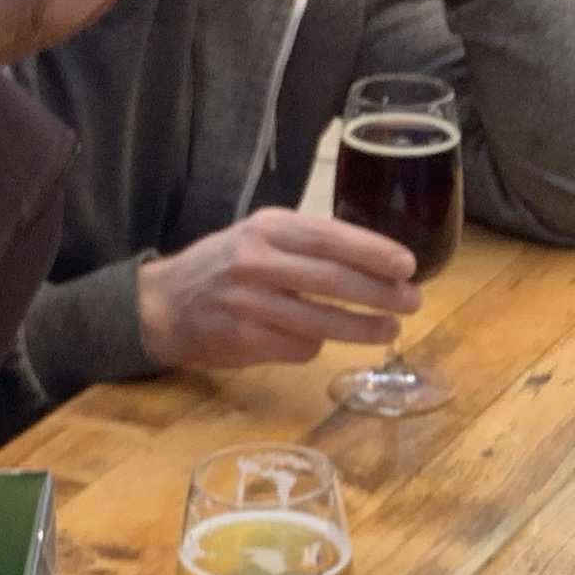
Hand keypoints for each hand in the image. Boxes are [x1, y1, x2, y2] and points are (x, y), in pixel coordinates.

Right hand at [137, 208, 422, 371]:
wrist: (162, 303)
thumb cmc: (224, 266)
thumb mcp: (260, 237)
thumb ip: (307, 244)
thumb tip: (376, 262)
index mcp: (267, 228)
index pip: (329, 237)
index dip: (372, 251)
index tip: (407, 265)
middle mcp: (256, 261)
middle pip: (330, 279)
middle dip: (379, 293)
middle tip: (412, 302)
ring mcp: (247, 302)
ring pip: (319, 320)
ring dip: (362, 328)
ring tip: (389, 330)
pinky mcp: (242, 339)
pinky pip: (297, 346)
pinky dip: (317, 346)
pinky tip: (326, 342)